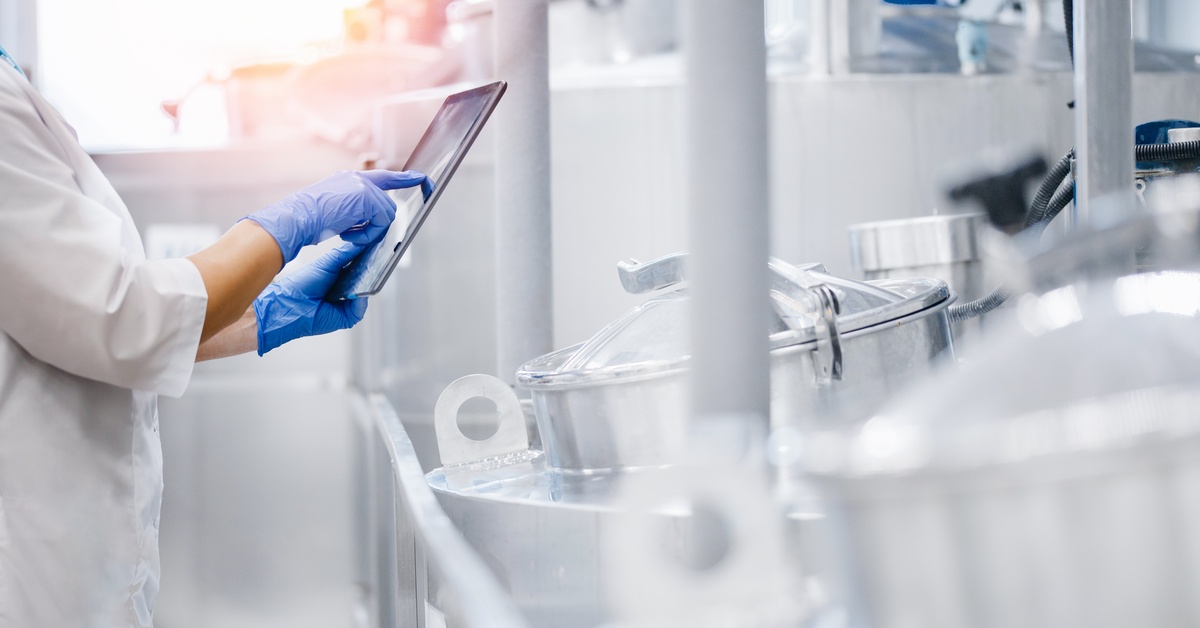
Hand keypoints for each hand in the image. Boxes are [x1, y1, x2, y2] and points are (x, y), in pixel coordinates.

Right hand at [243, 169, 425, 263]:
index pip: (382, 177)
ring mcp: (363, 186)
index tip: (421, 178)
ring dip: (369, 231)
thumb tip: (368, 223)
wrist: (295, 219)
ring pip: (386, 215)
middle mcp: (357, 178)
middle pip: (387, 204)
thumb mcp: (332, 211)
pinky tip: (348, 235)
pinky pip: (382, 222)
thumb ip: (352, 210)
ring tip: (346, 234)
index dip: (402, 178)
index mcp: (348, 180)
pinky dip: (367, 234)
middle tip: (352, 233)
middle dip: (376, 223)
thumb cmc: (306, 220)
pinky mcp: (366, 197)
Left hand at [254, 242, 368, 355]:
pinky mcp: (347, 317)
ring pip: (365, 294)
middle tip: (377, 260)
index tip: (376, 247)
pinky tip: (358, 292)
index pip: (361, 267)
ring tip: (368, 274)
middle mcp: (346, 290)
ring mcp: (348, 304)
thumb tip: (363, 243)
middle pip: (366, 280)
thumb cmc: (303, 284)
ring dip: (368, 285)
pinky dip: (360, 301)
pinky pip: (360, 309)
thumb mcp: (328, 263)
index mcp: (341, 276)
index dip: (369, 258)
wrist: (290, 304)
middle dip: (371, 271)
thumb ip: (346, 253)